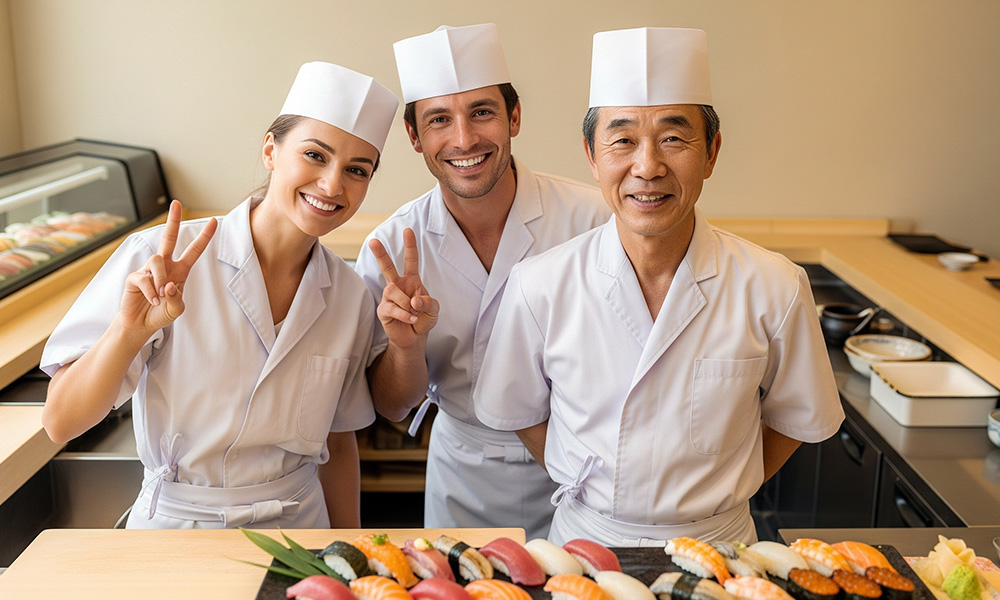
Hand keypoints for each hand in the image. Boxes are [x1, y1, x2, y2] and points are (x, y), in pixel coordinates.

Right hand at [120, 200, 217, 332]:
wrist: (141, 324)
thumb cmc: (161, 313)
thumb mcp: (176, 309)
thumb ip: (176, 299)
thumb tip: (168, 285)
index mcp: (179, 270)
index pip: (194, 250)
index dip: (204, 237)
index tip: (214, 221)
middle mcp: (164, 266)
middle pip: (168, 237)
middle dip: (172, 220)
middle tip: (176, 203)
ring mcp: (148, 270)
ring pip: (156, 261)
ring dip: (160, 279)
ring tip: (161, 295)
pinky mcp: (134, 278)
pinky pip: (144, 278)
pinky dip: (151, 291)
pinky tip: (153, 300)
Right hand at [369, 228, 438, 347]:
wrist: (414, 337)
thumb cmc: (424, 319)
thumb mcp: (433, 310)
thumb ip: (428, 302)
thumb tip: (414, 301)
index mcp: (411, 280)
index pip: (411, 260)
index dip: (410, 245)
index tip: (408, 230)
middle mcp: (398, 285)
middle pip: (388, 267)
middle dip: (381, 254)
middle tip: (373, 241)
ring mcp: (389, 297)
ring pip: (392, 290)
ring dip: (405, 302)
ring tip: (413, 312)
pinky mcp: (383, 310)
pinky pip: (391, 308)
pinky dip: (403, 314)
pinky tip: (411, 318)